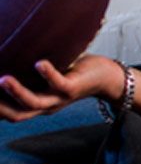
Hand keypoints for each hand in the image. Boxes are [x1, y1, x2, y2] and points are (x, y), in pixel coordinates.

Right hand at [0, 54, 124, 122]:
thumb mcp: (44, 73)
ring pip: (34, 102)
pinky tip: (39, 63)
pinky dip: (48, 74)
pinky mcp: (73, 89)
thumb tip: (9, 48)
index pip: (7, 112)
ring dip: (16, 92)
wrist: (106, 77)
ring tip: (2, 79)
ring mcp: (58, 99)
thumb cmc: (71, 72)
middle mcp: (44, 105)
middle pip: (15, 114)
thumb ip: (26, 69)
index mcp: (34, 103)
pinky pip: (59, 85)